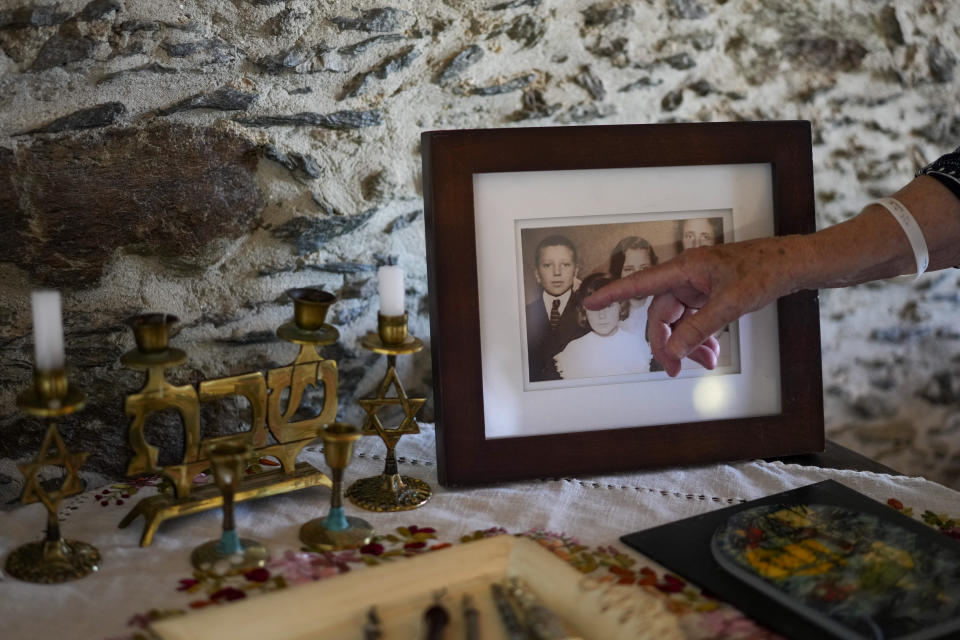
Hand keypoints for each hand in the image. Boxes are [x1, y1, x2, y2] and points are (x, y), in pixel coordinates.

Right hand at [585, 237, 798, 375]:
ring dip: (688, 344)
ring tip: (707, 362)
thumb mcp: (730, 303)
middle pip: (661, 314)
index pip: (640, 284)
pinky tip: (712, 351)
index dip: (612, 295)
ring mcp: (698, 286)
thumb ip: (699, 328)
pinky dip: (700, 337)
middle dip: (669, 343)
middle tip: (678, 369)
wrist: (794, 264)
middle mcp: (686, 276)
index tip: (590, 304)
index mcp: (684, 269)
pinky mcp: (710, 294)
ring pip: (679, 321)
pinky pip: (695, 320)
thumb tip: (675, 351)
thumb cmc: (764, 270)